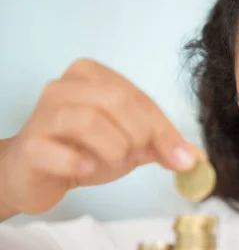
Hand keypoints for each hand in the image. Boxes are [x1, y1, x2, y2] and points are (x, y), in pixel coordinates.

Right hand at [0, 58, 204, 216]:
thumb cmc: (84, 150)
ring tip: (114, 162)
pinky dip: (79, 163)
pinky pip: (57, 150)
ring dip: (113, 149)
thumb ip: (161, 145)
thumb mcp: (130, 144)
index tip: (183, 159)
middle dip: (139, 136)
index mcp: (93, 76)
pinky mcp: (30, 145)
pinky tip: (88, 168)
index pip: (140, 98)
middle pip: (117, 102)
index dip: (165, 130)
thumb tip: (197, 158)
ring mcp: (43, 114)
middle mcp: (65, 87)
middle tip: (138, 156)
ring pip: (88, 121)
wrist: (37, 173)